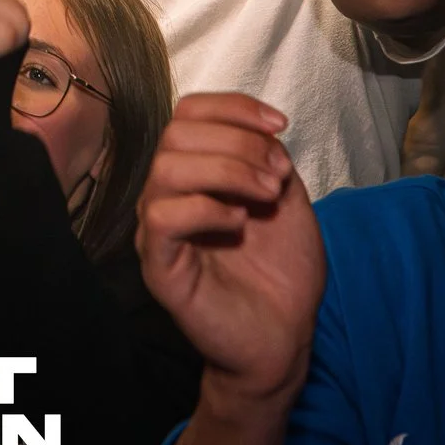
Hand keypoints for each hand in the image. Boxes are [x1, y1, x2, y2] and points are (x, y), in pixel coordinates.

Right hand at [136, 92, 324, 407]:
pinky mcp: (159, 265)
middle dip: (238, 143)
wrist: (284, 336)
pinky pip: (163, 217)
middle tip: (278, 175)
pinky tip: (239, 222)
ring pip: (166, 169)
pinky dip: (205, 209)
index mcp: (195, 172)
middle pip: (177, 134)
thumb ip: (268, 159)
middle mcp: (168, 193)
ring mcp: (158, 229)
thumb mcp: (286, 200)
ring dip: (227, 170)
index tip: (280, 125)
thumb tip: (261, 133)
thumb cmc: (281, 271)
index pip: (190, 113)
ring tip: (267, 195)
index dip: (233, 107)